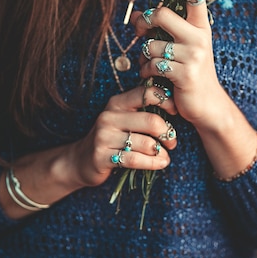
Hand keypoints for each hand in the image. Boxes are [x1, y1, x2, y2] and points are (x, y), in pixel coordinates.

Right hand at [63, 85, 177, 187]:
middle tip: (172, 142)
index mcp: (117, 103)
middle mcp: (109, 117)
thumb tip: (175, 104)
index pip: (147, 93)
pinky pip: (135, 159)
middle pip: (151, 121)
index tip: (175, 112)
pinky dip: (152, 163)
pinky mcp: (102, 157)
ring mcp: (104, 137)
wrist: (81, 160)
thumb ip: (142, 111)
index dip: (166, 101)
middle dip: (167, 133)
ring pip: (145, 143)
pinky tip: (160, 164)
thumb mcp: (123, 119)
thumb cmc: (112, 138)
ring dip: (161, 152)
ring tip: (166, 156)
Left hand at [131, 0, 229, 127]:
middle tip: (140, 29)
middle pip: (162, 15)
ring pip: (151, 46)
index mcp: (201, 27)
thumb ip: (165, 31)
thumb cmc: (190, 72)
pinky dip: (146, 72)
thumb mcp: (183, 48)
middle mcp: (200, 38)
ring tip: (150, 66)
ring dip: (143, 57)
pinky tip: (153, 78)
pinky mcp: (185, 75)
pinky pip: (153, 66)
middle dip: (144, 22)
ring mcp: (194, 56)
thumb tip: (137, 15)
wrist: (207, 105)